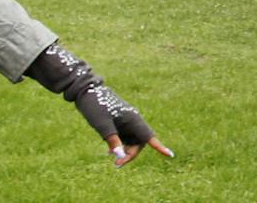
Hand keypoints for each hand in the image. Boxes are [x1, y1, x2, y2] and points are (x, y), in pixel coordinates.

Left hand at [26, 44, 174, 165]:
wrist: (87, 92)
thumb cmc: (95, 106)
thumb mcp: (102, 125)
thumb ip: (112, 140)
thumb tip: (119, 155)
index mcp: (133, 119)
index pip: (149, 136)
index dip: (159, 147)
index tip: (170, 155)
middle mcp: (133, 120)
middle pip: (139, 142)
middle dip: (130, 154)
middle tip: (117, 164)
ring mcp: (127, 121)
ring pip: (132, 141)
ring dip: (125, 151)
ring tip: (112, 159)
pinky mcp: (120, 122)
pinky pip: (125, 137)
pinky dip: (119, 145)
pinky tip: (109, 152)